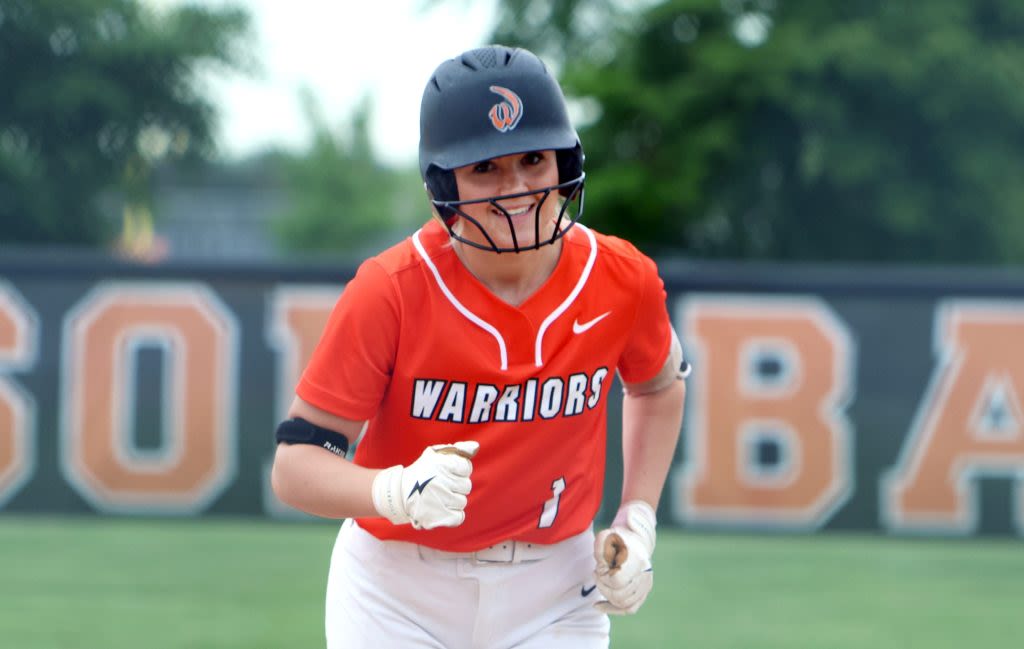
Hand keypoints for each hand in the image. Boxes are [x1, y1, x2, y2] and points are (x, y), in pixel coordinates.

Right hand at [371, 441, 478, 528]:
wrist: (399, 493)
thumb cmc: (421, 472)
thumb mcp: (434, 455)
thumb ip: (457, 449)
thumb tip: (475, 446)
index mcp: (441, 464)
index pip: (466, 468)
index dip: (459, 471)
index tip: (448, 473)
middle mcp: (442, 481)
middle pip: (466, 486)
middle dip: (456, 486)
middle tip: (442, 485)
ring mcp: (441, 500)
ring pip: (462, 501)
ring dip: (453, 500)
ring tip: (439, 497)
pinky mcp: (439, 517)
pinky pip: (459, 517)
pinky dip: (453, 515)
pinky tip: (442, 508)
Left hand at [593, 500, 656, 614]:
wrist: (634, 540)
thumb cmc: (617, 538)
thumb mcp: (605, 537)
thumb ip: (601, 546)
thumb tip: (603, 560)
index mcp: (637, 560)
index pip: (617, 581)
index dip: (603, 578)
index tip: (597, 569)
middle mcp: (645, 574)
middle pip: (620, 596)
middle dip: (603, 587)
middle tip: (597, 574)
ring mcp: (646, 585)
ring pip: (624, 604)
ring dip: (607, 596)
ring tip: (601, 582)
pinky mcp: (644, 592)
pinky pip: (630, 608)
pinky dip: (613, 609)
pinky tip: (597, 605)